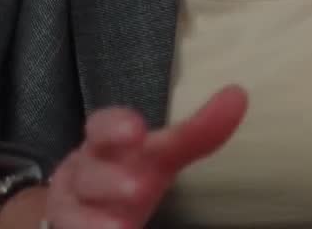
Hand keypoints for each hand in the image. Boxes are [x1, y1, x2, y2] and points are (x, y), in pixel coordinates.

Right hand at [36, 84, 246, 228]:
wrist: (78, 206)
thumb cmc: (125, 172)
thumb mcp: (161, 156)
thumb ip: (197, 132)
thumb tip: (238, 94)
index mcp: (105, 146)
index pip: (101, 127)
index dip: (114, 127)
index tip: (135, 131)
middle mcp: (85, 174)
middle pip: (90, 173)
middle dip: (109, 180)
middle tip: (137, 188)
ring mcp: (72, 207)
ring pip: (75, 211)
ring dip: (95, 220)